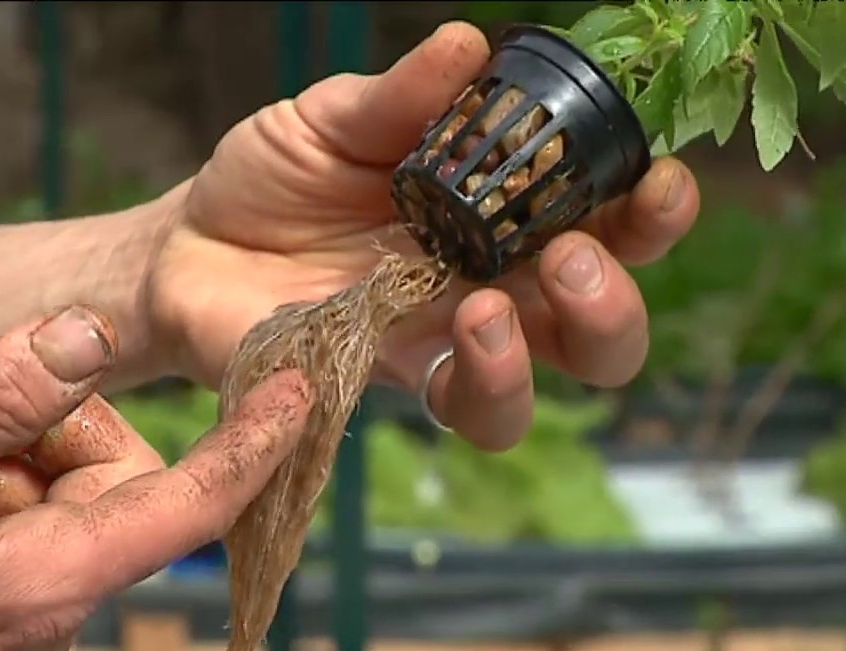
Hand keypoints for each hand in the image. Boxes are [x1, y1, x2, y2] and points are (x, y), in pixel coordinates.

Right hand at [0, 306, 309, 650]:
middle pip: (115, 478)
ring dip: (9, 460)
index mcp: (53, 581)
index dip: (255, 442)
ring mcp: (25, 615)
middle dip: (55, 431)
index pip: (196, 505)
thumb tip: (94, 331)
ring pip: (66, 493)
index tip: (303, 386)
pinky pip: (27, 523)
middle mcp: (57, 608)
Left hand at [148, 21, 699, 450]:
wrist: (191, 244)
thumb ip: (402, 98)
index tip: (654, 182)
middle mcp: (495, 288)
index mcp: (502, 216)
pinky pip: (461, 408)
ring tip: (490, 306)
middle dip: (614, 299)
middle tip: (573, 256)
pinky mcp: (394, 383)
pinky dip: (477, 378)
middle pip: (600, 326)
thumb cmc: (278, 177)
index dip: (650, 213)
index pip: (605, 224)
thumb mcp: (336, 119)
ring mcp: (446, 344)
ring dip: (545, 353)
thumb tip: (468, 46)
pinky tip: (446, 330)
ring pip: (542, 387)